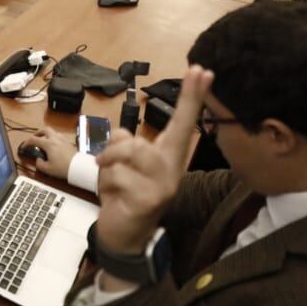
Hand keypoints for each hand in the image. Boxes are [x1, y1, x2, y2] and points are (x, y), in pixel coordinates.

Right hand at [25, 127, 76, 179]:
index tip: (24, 146)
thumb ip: (39, 164)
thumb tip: (38, 159)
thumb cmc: (62, 168)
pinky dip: (54, 138)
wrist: (78, 167)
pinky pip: (59, 136)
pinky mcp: (69, 142)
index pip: (34, 139)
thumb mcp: (47, 169)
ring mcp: (63, 139)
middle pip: (45, 129)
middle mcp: (55, 138)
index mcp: (48, 144)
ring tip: (45, 142)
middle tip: (36, 138)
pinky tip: (55, 146)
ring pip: (53, 132)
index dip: (27, 142)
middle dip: (38, 132)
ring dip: (47, 135)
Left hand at [94, 66, 212, 254]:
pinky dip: (104, 182)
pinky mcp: (148, 199)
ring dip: (108, 163)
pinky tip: (113, 197)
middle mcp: (172, 169)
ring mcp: (163, 185)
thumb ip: (126, 142)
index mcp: (169, 156)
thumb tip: (121, 135)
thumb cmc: (125, 193)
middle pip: (146, 137)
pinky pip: (116, 174)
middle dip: (117, 147)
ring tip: (109, 178)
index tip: (201, 70)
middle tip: (107, 163)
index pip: (184, 121)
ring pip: (128, 152)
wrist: (124, 235)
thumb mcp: (125, 163)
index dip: (192, 95)